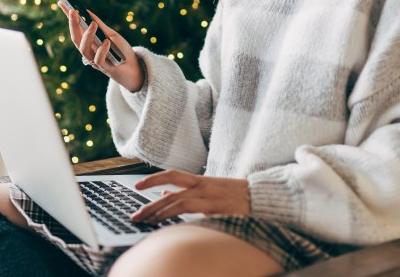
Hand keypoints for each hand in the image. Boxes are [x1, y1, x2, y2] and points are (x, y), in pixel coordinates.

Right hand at [58, 2, 143, 92]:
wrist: (135, 69)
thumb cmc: (121, 51)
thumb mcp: (111, 35)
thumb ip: (100, 26)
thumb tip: (87, 11)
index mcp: (89, 43)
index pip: (76, 29)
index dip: (68, 17)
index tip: (61, 2)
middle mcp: (89, 51)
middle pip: (76, 38)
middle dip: (73, 24)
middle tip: (73, 11)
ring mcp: (95, 61)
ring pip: (84, 49)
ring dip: (87, 36)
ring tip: (93, 24)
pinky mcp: (106, 68)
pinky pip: (99, 60)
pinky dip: (102, 50)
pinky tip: (106, 42)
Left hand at [130, 170, 250, 223]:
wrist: (264, 198)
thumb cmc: (239, 197)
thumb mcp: (212, 191)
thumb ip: (188, 192)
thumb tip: (164, 195)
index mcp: (202, 180)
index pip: (172, 175)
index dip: (153, 179)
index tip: (137, 186)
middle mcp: (203, 185)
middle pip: (170, 187)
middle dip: (150, 202)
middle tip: (135, 214)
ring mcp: (210, 195)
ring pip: (177, 200)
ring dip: (158, 211)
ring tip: (145, 221)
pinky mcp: (216, 207)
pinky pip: (190, 210)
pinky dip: (175, 215)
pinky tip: (165, 223)